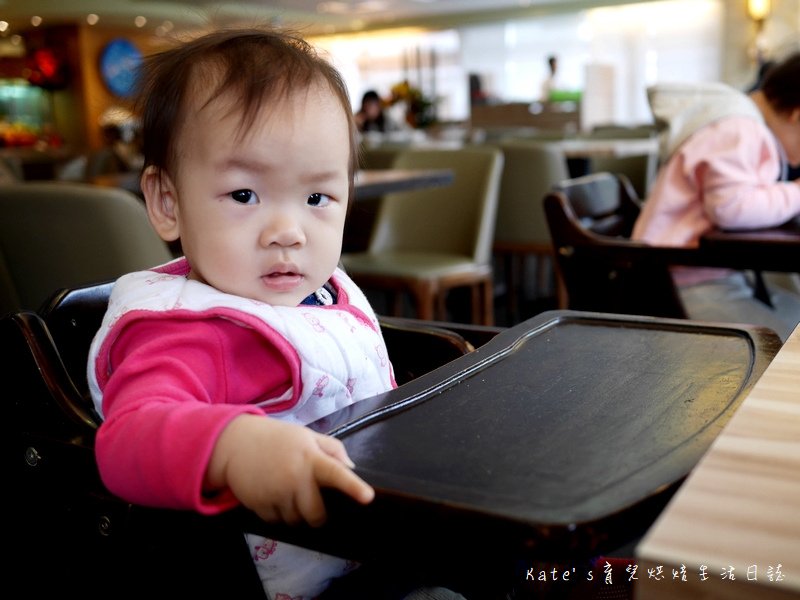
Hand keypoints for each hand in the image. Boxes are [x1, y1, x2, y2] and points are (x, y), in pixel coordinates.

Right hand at [206, 414, 374, 525]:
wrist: (236, 442)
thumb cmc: (277, 439)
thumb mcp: (306, 435)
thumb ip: (332, 449)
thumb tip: (351, 468)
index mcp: (311, 458)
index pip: (336, 473)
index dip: (353, 487)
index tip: (368, 497)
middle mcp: (295, 477)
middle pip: (316, 515)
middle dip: (317, 515)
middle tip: (312, 503)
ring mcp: (276, 492)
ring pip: (295, 521)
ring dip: (295, 514)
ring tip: (287, 493)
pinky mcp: (259, 504)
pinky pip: (276, 522)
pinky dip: (277, 514)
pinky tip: (272, 495)